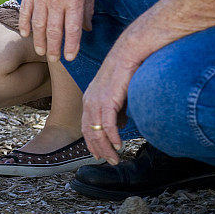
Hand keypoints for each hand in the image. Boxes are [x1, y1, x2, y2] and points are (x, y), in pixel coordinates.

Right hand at [18, 0, 95, 62]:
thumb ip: (88, 8)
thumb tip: (87, 29)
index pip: (72, 29)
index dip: (71, 46)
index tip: (70, 58)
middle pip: (53, 31)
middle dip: (54, 48)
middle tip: (55, 59)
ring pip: (38, 24)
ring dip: (39, 41)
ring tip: (42, 52)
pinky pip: (25, 12)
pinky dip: (25, 25)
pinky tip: (27, 34)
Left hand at [82, 46, 139, 163]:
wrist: (129, 52)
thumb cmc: (125, 70)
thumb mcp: (116, 93)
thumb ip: (116, 109)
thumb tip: (120, 124)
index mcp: (90, 98)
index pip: (86, 126)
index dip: (92, 143)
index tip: (99, 154)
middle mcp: (90, 100)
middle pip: (89, 133)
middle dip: (99, 150)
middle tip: (110, 161)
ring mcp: (97, 100)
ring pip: (97, 132)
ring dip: (106, 148)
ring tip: (115, 158)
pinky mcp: (107, 99)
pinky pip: (107, 124)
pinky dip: (112, 137)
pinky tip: (118, 144)